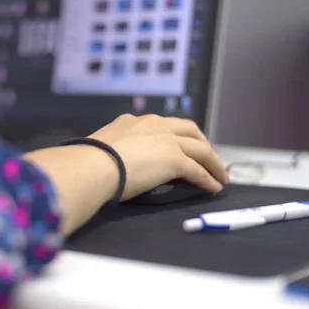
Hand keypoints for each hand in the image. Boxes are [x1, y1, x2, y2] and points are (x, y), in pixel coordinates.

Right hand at [25, 114, 227, 234]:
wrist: (93, 165)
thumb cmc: (88, 162)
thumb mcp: (101, 149)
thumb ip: (112, 152)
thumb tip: (110, 165)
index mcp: (132, 121)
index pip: (162, 124)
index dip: (175, 135)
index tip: (179, 145)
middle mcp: (153, 124)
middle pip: (188, 130)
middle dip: (201, 142)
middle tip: (208, 156)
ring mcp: (166, 140)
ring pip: (200, 148)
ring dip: (213, 162)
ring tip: (220, 175)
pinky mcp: (175, 159)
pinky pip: (198, 169)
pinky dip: (208, 178)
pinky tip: (213, 188)